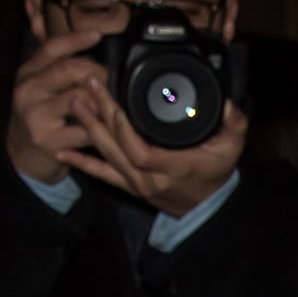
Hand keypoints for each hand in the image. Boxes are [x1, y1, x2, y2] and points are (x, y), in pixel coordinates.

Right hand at [4, 30, 107, 184]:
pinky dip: (102, 125)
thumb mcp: (36, 74)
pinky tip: (105, 124)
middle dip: (98, 73)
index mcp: (28, 72)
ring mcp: (36, 117)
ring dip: (103, 100)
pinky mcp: (50, 140)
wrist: (23, 153)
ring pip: (82, 97)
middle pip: (72, 70)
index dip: (75, 39)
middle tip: (107, 81)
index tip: (97, 34)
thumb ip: (42, 39)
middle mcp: (28, 91)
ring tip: (107, 103)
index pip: (51, 48)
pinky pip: (88, 127)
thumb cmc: (39, 108)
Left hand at [59, 76, 247, 217]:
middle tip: (86, 89)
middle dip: (99, 116)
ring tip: (76, 104)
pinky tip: (63, 151)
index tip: (112, 98)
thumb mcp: (233, 148)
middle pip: (116, 147)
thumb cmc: (217, 174)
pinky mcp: (128, 186)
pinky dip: (81, 163)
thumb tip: (229, 104)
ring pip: (106, 156)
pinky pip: (101, 175)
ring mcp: (136, 183)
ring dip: (88, 130)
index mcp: (173, 166)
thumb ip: (234, 124)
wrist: (207, 207)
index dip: (121, 126)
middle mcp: (149, 177)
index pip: (139, 148)